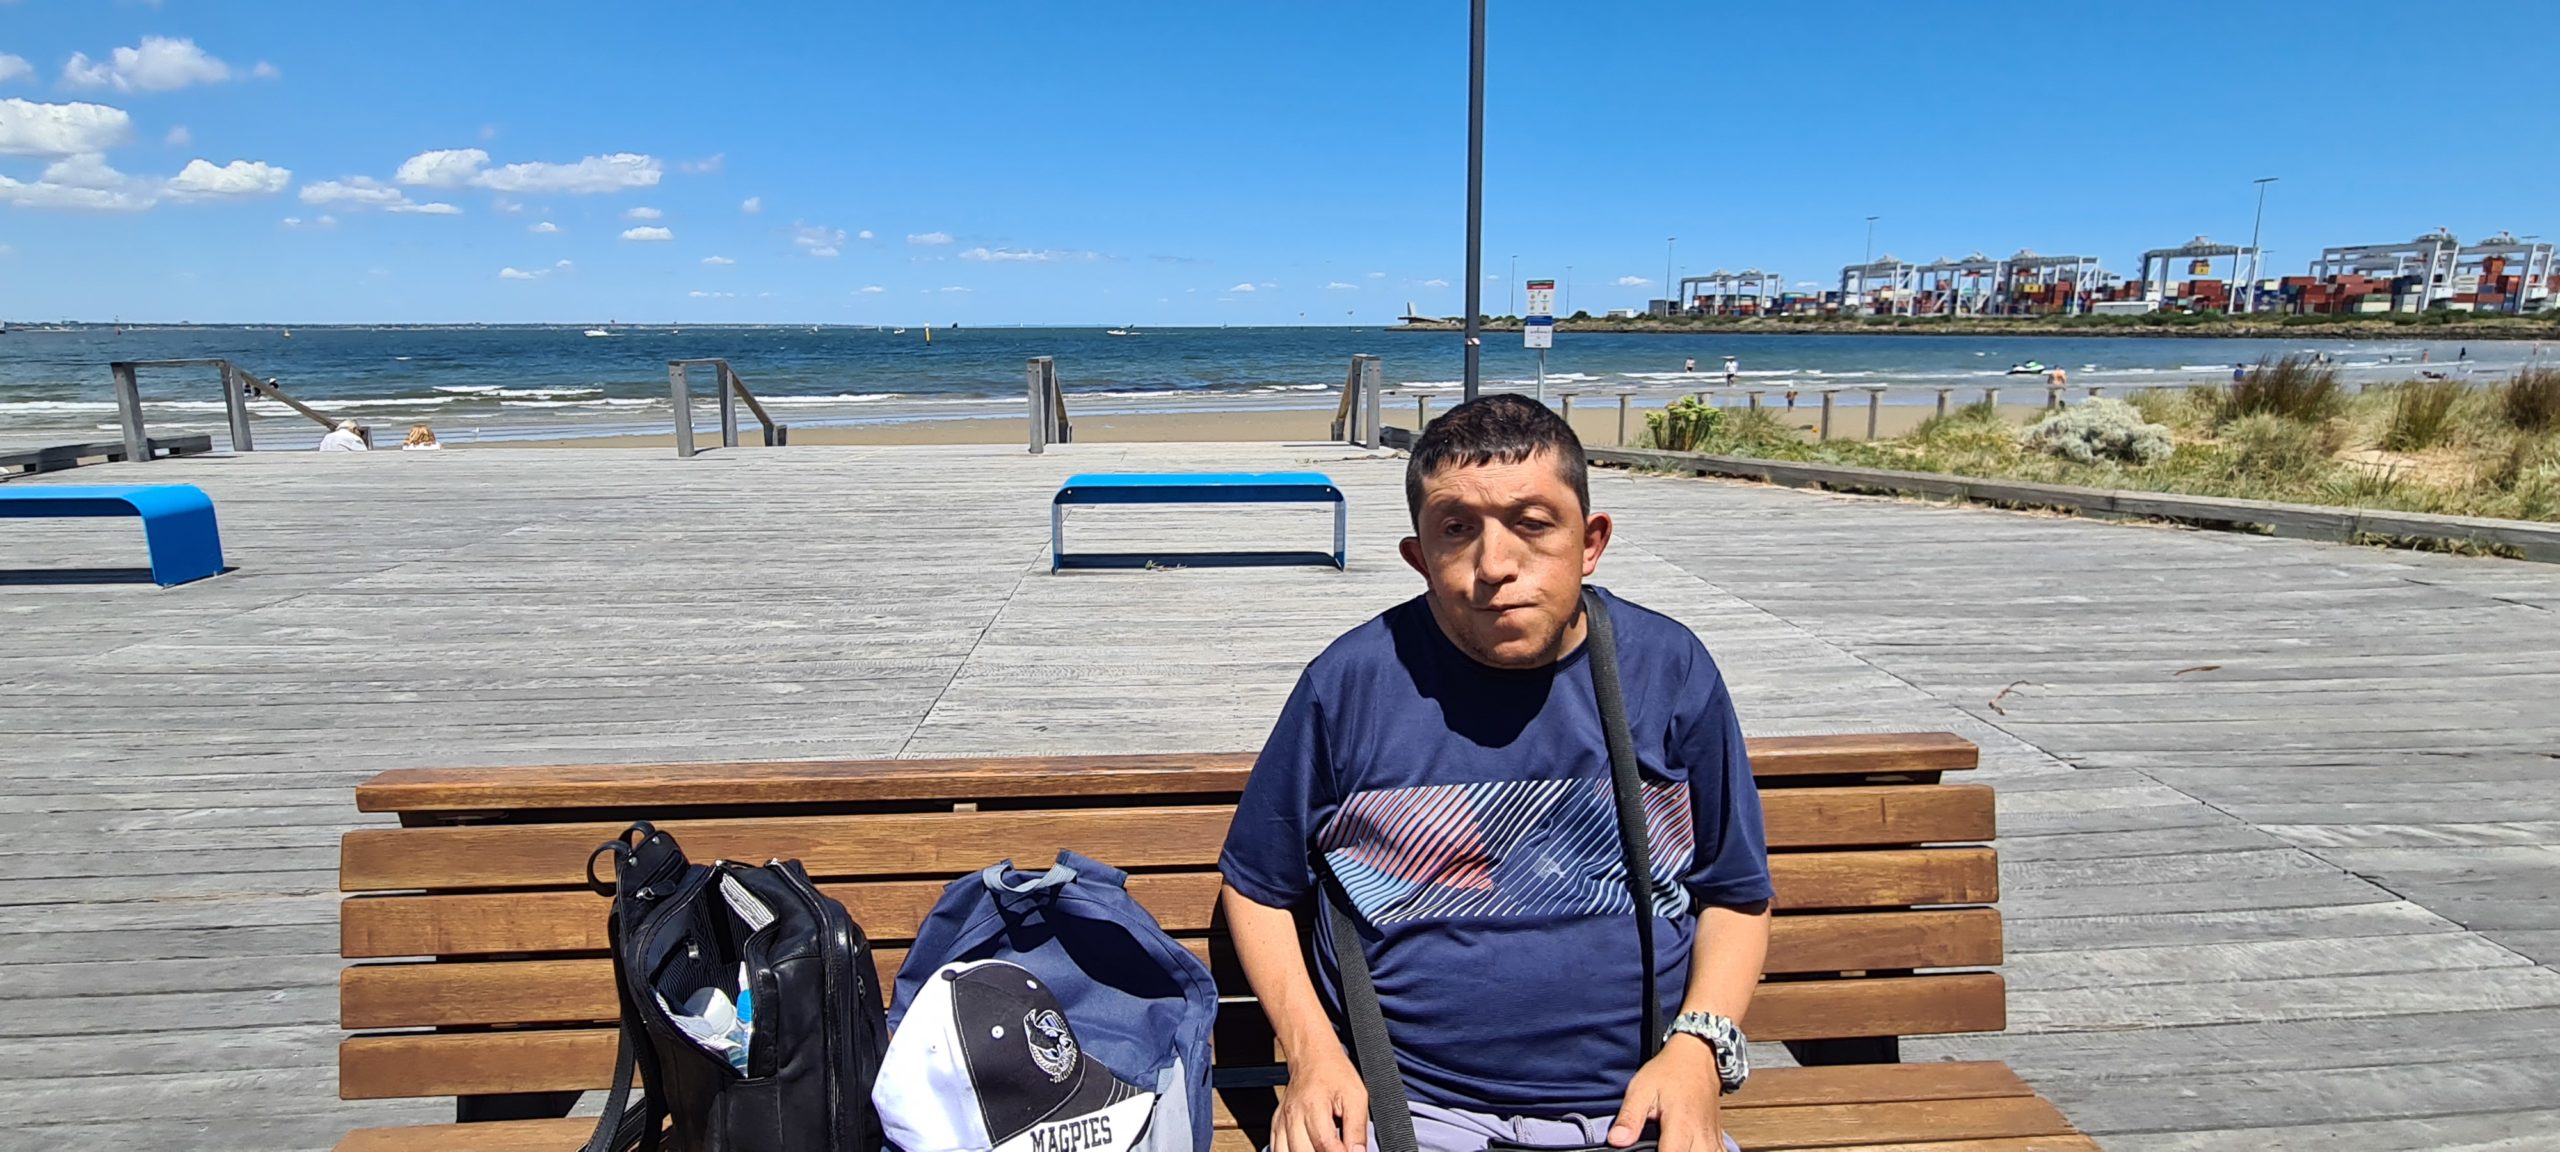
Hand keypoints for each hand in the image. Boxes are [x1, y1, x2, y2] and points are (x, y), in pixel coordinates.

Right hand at [1272, 1048, 1368, 1151]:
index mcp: (1313, 1107)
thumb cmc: (1334, 1073)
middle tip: (1340, 1148)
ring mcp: (1281, 1123)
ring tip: (1324, 1148)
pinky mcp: (1276, 1126)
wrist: (1312, 1056)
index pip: (1325, 1146)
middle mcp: (1293, 1116)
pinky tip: (1307, 1149)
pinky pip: (1278, 1150)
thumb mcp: (1356, 1097)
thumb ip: (1357, 1130)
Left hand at [1610, 1037, 1721, 1151]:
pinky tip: (1694, 1151)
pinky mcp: (1719, 1140)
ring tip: (1671, 1147)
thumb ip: (1630, 1117)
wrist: (1697, 1057)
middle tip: (1657, 1146)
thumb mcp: (1641, 1089)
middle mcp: (1701, 1136)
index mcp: (1681, 1125)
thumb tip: (1616, 1140)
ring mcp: (1713, 1139)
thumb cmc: (1669, 1072)